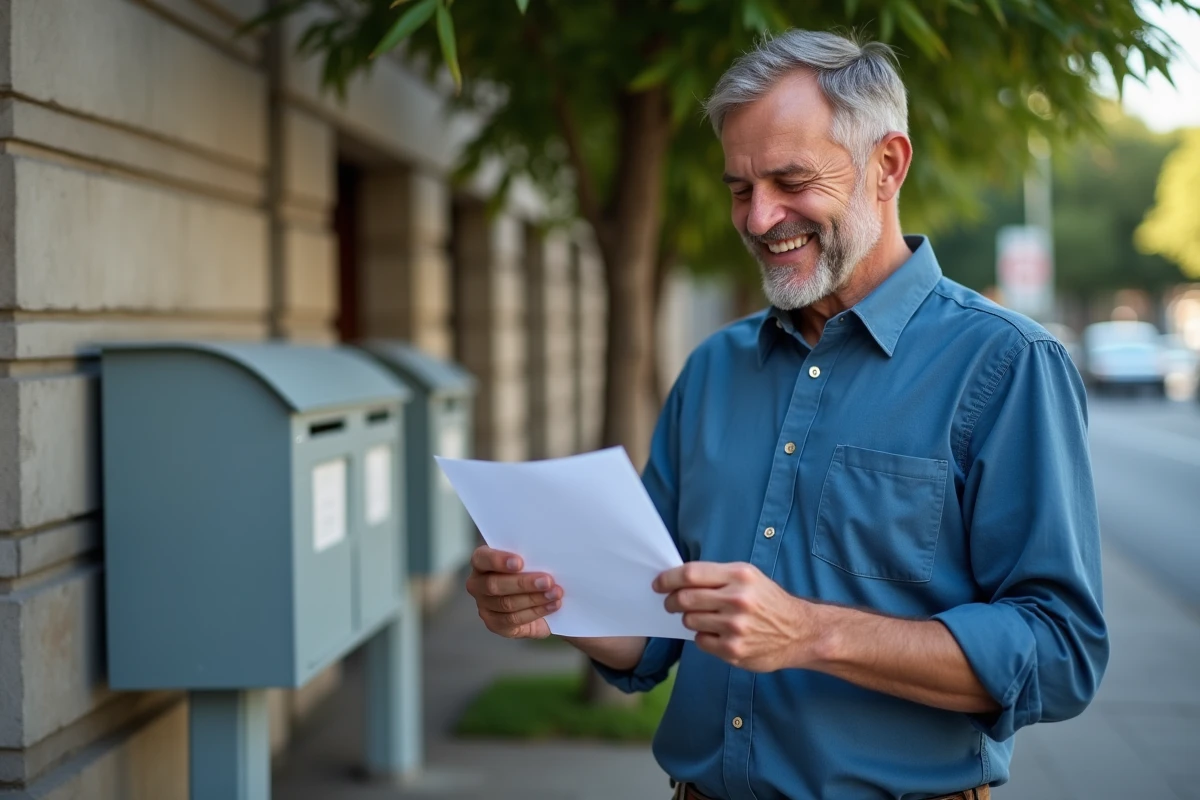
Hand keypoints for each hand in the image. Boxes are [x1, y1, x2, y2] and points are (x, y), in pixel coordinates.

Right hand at [465, 545, 562, 638]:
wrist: (537, 596)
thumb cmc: (530, 569)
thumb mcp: (529, 558)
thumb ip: (530, 555)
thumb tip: (548, 553)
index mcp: (481, 561)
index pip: (482, 558)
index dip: (498, 561)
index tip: (520, 562)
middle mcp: (477, 584)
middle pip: (494, 585)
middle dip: (523, 583)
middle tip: (547, 581)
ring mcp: (484, 605)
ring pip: (506, 604)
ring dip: (534, 598)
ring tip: (555, 593)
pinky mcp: (494, 623)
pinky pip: (513, 620)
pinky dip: (535, 612)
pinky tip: (551, 605)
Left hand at [654, 562, 816, 671]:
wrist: (800, 632)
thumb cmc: (769, 602)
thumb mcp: (749, 578)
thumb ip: (717, 577)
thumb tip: (678, 579)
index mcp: (739, 576)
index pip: (691, 574)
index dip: (668, 579)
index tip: (658, 584)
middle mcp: (737, 600)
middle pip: (685, 598)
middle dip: (671, 601)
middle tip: (670, 603)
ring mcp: (735, 627)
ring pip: (689, 621)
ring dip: (689, 619)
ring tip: (704, 618)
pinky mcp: (734, 650)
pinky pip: (701, 641)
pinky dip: (703, 636)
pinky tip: (717, 633)